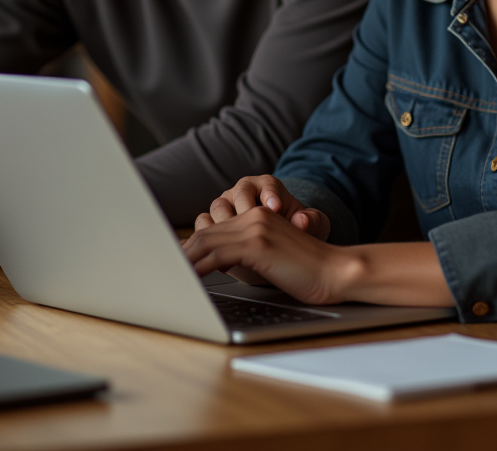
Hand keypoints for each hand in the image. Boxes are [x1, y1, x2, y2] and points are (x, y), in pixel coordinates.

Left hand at [183, 206, 352, 303]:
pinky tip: (188, 281)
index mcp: (256, 217)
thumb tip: (215, 265)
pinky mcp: (258, 242)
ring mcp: (255, 227)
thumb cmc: (307, 272)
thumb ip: (247, 253)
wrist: (336, 272)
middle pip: (205, 233)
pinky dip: (198, 268)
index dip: (189, 246)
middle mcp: (253, 216)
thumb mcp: (272, 258)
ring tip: (168, 278)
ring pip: (207, 242)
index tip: (172, 263)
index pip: (213, 230)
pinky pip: (218, 254)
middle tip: (160, 271)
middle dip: (180, 254)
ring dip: (184, 262)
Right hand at [195, 174, 329, 239]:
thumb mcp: (312, 226)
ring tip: (232, 244)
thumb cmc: (294, 230)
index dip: (269, 195)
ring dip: (223, 226)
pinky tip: (218, 253)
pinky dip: (207, 237)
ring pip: (217, 208)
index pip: (267, 185)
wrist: (280, 248)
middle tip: (250, 228)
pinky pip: (203, 224)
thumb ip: (311, 221)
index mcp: (267, 186)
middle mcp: (243, 192)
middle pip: (237, 194)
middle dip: (243, 211)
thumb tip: (302, 220)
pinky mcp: (213, 225)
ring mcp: (226, 207)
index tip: (275, 207)